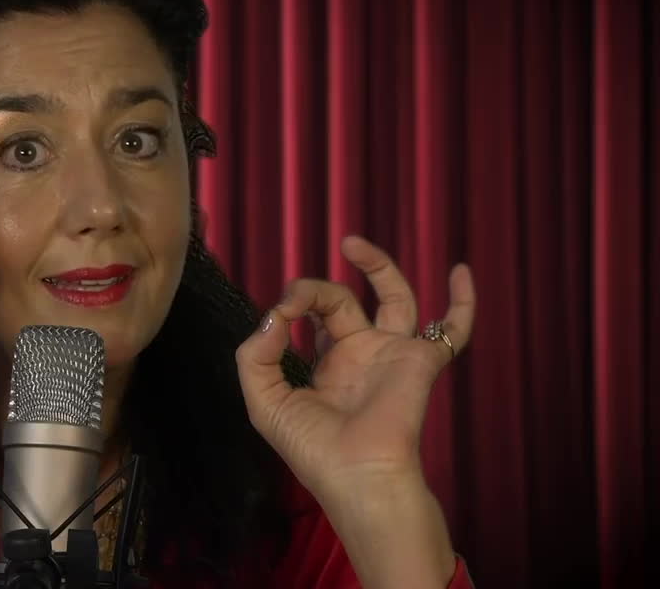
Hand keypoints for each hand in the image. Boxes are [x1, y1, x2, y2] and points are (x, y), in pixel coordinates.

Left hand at [234, 236, 475, 501]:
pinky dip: (462, 301)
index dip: (291, 305)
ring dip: (376, 266)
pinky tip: (460, 270)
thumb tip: (273, 316)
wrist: (358, 476)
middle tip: (299, 296)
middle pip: (340, 301)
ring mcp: (393, 354)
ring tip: (350, 243)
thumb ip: (256, 356)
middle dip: (315, 290)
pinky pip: (453, 328)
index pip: (308, 316)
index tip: (280, 316)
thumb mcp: (265, 402)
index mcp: (325, 365)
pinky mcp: (422, 361)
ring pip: (393, 298)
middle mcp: (359, 355)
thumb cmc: (313, 449)